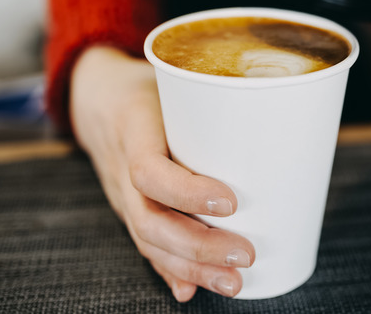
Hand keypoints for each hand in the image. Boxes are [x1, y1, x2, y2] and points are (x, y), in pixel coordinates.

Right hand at [70, 46, 254, 301]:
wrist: (96, 98)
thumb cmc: (148, 86)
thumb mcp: (172, 79)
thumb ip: (212, 98)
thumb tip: (275, 113)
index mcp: (133, 128)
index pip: (148, 170)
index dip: (187, 192)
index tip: (231, 201)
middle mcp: (120, 169)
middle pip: (150, 220)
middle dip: (199, 246)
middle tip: (246, 254)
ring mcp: (122, 194)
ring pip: (148, 241)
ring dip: (192, 268)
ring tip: (233, 283)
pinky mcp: (130, 209)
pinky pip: (146, 245)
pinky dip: (169, 271)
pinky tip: (191, 291)